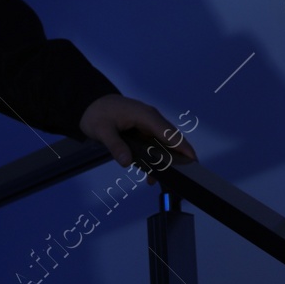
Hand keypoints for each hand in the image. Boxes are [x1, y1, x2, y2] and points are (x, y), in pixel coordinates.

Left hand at [78, 93, 197, 185]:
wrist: (91, 103)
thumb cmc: (97, 113)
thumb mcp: (102, 130)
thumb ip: (115, 146)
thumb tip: (126, 161)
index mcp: (145, 115)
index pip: (168, 132)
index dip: (182, 146)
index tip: (193, 160)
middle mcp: (151, 118)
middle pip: (172, 138)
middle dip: (180, 156)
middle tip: (186, 175)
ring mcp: (149, 124)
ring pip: (164, 143)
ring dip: (166, 160)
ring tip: (162, 179)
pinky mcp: (144, 130)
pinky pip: (155, 145)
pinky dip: (156, 158)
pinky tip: (150, 174)